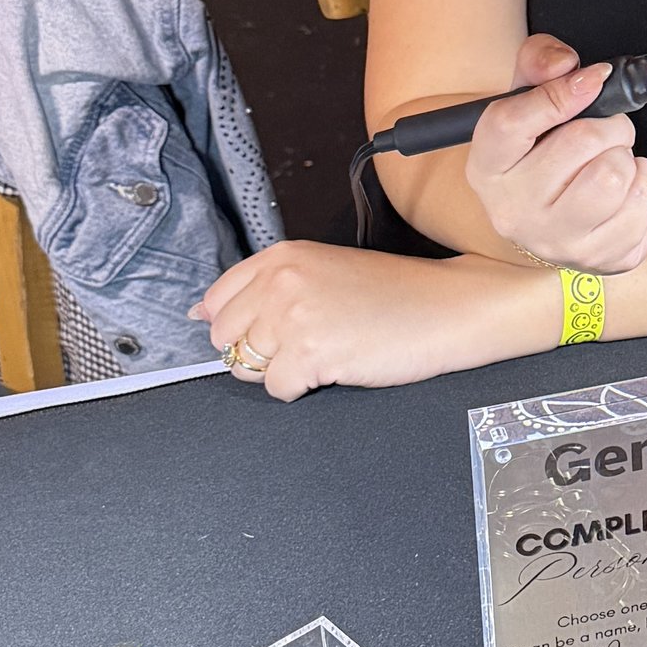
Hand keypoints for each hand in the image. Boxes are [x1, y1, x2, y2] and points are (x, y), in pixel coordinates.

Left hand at [193, 243, 543, 396]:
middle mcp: (280, 281)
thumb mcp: (320, 271)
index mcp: (280, 257)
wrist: (446, 308)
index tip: (266, 331)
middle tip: (304, 344)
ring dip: (282, 369)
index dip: (239, 325)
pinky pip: (279, 389)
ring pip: (248, 367)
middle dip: (257, 351)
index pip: (217, 300)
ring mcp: (294, 316)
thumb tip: (200, 313)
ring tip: (324, 351)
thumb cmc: (393, 294)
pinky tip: (336, 365)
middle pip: (226, 338)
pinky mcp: (311, 352)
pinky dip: (304, 388)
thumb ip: (261, 288)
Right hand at [464, 33, 646, 272]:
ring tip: (613, 161)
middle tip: (606, 131)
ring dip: (627, 157)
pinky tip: (626, 190)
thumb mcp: (526, 101)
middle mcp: (514, 211)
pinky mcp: (601, 259)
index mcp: (486, 167)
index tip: (594, 79)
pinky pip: (644, 204)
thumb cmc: (540, 150)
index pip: (511, 123)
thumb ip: (539, 65)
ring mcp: (557, 242)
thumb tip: (567, 64)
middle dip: (608, 124)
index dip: (559, 93)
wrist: (552, 217)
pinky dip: (646, 184)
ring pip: (614, 176)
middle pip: (580, 142)